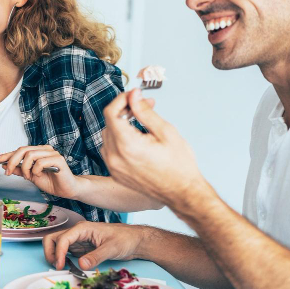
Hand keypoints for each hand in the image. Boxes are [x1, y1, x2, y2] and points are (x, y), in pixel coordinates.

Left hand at [0, 145, 79, 198]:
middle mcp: (45, 149)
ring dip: (25, 168)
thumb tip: (5, 166)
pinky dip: (35, 170)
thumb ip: (19, 170)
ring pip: (30, 155)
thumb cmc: (51, 182)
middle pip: (23, 150)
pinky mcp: (58, 160)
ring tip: (28, 176)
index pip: (20, 150)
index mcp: (38, 151)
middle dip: (12, 161)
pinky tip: (38, 175)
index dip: (7, 154)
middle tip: (8, 172)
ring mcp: (52, 153)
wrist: (67, 190)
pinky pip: (40, 162)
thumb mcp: (30, 177)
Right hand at [43, 221, 147, 270]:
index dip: (58, 253)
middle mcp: (77, 233)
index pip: (62, 239)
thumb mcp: (112, 248)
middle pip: (53, 238)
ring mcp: (78, 240)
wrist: (135, 240)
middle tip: (57, 266)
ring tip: (62, 267)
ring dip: (55, 256)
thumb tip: (81, 265)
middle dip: (50, 252)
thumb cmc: (126, 239)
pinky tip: (70, 267)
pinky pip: (66, 252)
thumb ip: (96, 256)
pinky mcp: (81, 248)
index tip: (60, 266)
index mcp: (83, 228)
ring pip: (58, 245)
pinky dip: (63, 260)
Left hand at [101, 89, 208, 206]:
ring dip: (120, 125)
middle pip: (109, 123)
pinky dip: (118, 139)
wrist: (182, 193)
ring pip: (107, 136)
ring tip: (142, 122)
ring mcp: (113, 167)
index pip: (111, 113)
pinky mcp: (115, 173)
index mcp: (127, 145)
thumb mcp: (166, 132)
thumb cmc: (179, 165)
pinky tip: (136, 138)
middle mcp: (115, 157)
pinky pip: (109, 150)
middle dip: (124, 111)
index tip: (134, 95)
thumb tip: (133, 95)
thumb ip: (145, 112)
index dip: (121, 99)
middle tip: (145, 106)